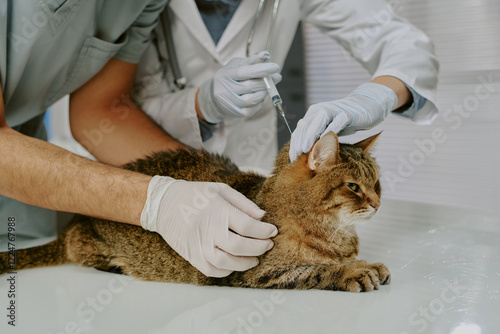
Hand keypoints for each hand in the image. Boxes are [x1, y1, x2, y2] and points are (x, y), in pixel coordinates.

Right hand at [141, 176, 277, 276]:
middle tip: (267, 245)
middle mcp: (208, 229)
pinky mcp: (191, 255)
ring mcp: (198, 245)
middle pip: (240, 246)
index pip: (248, 226)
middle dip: (259, 248)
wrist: (162, 204)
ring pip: (226, 262)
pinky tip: (235, 263)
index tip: (273, 231)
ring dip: (245, 263)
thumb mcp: (220, 190)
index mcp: (217, 210)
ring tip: (255, 258)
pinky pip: (212, 270)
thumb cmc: (194, 194)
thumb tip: (262, 216)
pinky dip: (227, 271)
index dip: (264, 231)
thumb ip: (243, 203)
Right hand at [197, 51, 281, 122]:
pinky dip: (260, 102)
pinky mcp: (236, 113)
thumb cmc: (229, 78)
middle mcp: (225, 90)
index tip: (276, 67)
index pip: (243, 72)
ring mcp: (230, 103)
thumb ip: (251, 61)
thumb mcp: (236, 66)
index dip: (261, 69)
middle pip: (250, 86)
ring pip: (253, 99)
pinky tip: (260, 96)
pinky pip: (253, 108)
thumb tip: (265, 55)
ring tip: (268, 86)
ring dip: (264, 92)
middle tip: (277, 77)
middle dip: (267, 81)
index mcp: (225, 75)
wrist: (214, 98)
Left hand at [289, 83, 397, 161]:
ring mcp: (332, 110)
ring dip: (309, 138)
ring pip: (317, 124)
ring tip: (304, 151)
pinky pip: (335, 123)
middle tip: (296, 159)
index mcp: (312, 114)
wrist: (366, 105)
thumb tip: (303, 155)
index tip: (292, 160)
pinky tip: (324, 144)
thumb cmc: (344, 120)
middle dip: (299, 143)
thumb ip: (316, 138)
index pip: (299, 131)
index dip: (294, 145)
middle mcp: (319, 110)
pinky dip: (328, 133)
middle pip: (304, 127)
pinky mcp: (346, 114)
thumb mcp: (327, 129)